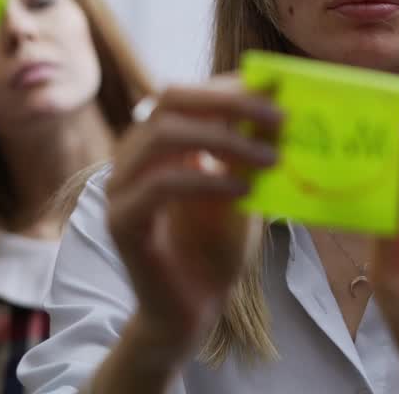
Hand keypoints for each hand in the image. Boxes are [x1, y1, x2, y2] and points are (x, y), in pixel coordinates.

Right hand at [104, 77, 281, 359]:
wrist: (191, 311)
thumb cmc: (215, 247)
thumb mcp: (240, 188)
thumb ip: (248, 149)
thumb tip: (277, 103)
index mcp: (157, 142)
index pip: (187, 93)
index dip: (230, 87)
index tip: (278, 91)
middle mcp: (131, 156)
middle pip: (170, 100)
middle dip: (227, 101)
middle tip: (278, 116)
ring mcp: (120, 187)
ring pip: (164, 136)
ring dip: (225, 140)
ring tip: (271, 159)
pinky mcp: (122, 221)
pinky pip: (161, 185)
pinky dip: (207, 180)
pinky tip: (243, 190)